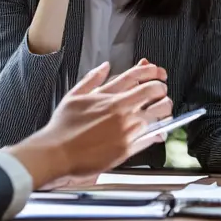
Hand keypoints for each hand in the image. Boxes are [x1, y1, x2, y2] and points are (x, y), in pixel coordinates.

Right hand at [7, 62, 170, 187]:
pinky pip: (151, 136)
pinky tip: (158, 132)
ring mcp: (126, 128)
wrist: (56, 153)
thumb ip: (92, 79)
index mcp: (108, 95)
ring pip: (159, 113)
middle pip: (155, 91)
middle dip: (162, 90)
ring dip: (165, 110)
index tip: (157, 73)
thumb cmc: (62, 128)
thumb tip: (105, 67)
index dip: (153, 71)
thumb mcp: (74, 96)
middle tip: (162, 93)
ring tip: (163, 112)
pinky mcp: (127, 147)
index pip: (138, 75)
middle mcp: (120, 109)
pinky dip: (159, 132)